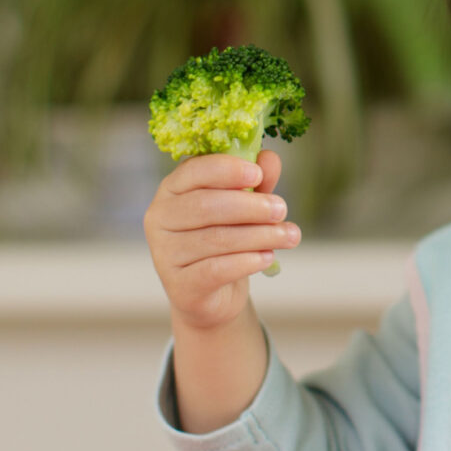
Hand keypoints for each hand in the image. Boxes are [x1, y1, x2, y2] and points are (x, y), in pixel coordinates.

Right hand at [144, 150, 299, 330]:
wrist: (213, 292)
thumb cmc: (226, 238)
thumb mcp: (244, 206)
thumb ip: (255, 182)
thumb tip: (269, 158)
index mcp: (172, 189)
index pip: (194, 171)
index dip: (227, 169)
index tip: (258, 174)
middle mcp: (160, 218)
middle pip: (206, 205)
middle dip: (251, 206)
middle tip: (281, 209)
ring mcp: (165, 254)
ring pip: (216, 239)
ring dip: (260, 235)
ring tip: (289, 235)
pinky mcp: (180, 285)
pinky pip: (216, 269)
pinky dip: (247, 261)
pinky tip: (267, 257)